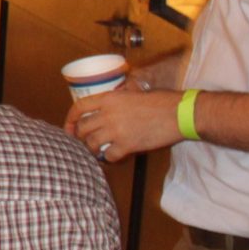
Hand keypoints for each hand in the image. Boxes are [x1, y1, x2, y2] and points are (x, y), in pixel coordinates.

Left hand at [67, 87, 184, 163]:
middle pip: (82, 129)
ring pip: (91, 144)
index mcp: (109, 98)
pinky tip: (114, 156)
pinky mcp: (127, 145)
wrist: (180, 113)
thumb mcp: (135, 91)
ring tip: (99, 150)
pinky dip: (109, 158)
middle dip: (81, 137)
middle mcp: (108, 114)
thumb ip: (118, 96)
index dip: (70, 119)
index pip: (79, 107)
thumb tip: (108, 100)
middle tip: (86, 141)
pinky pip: (108, 156)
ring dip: (93, 149)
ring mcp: (117, 130)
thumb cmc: (161, 100)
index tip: (69, 127)